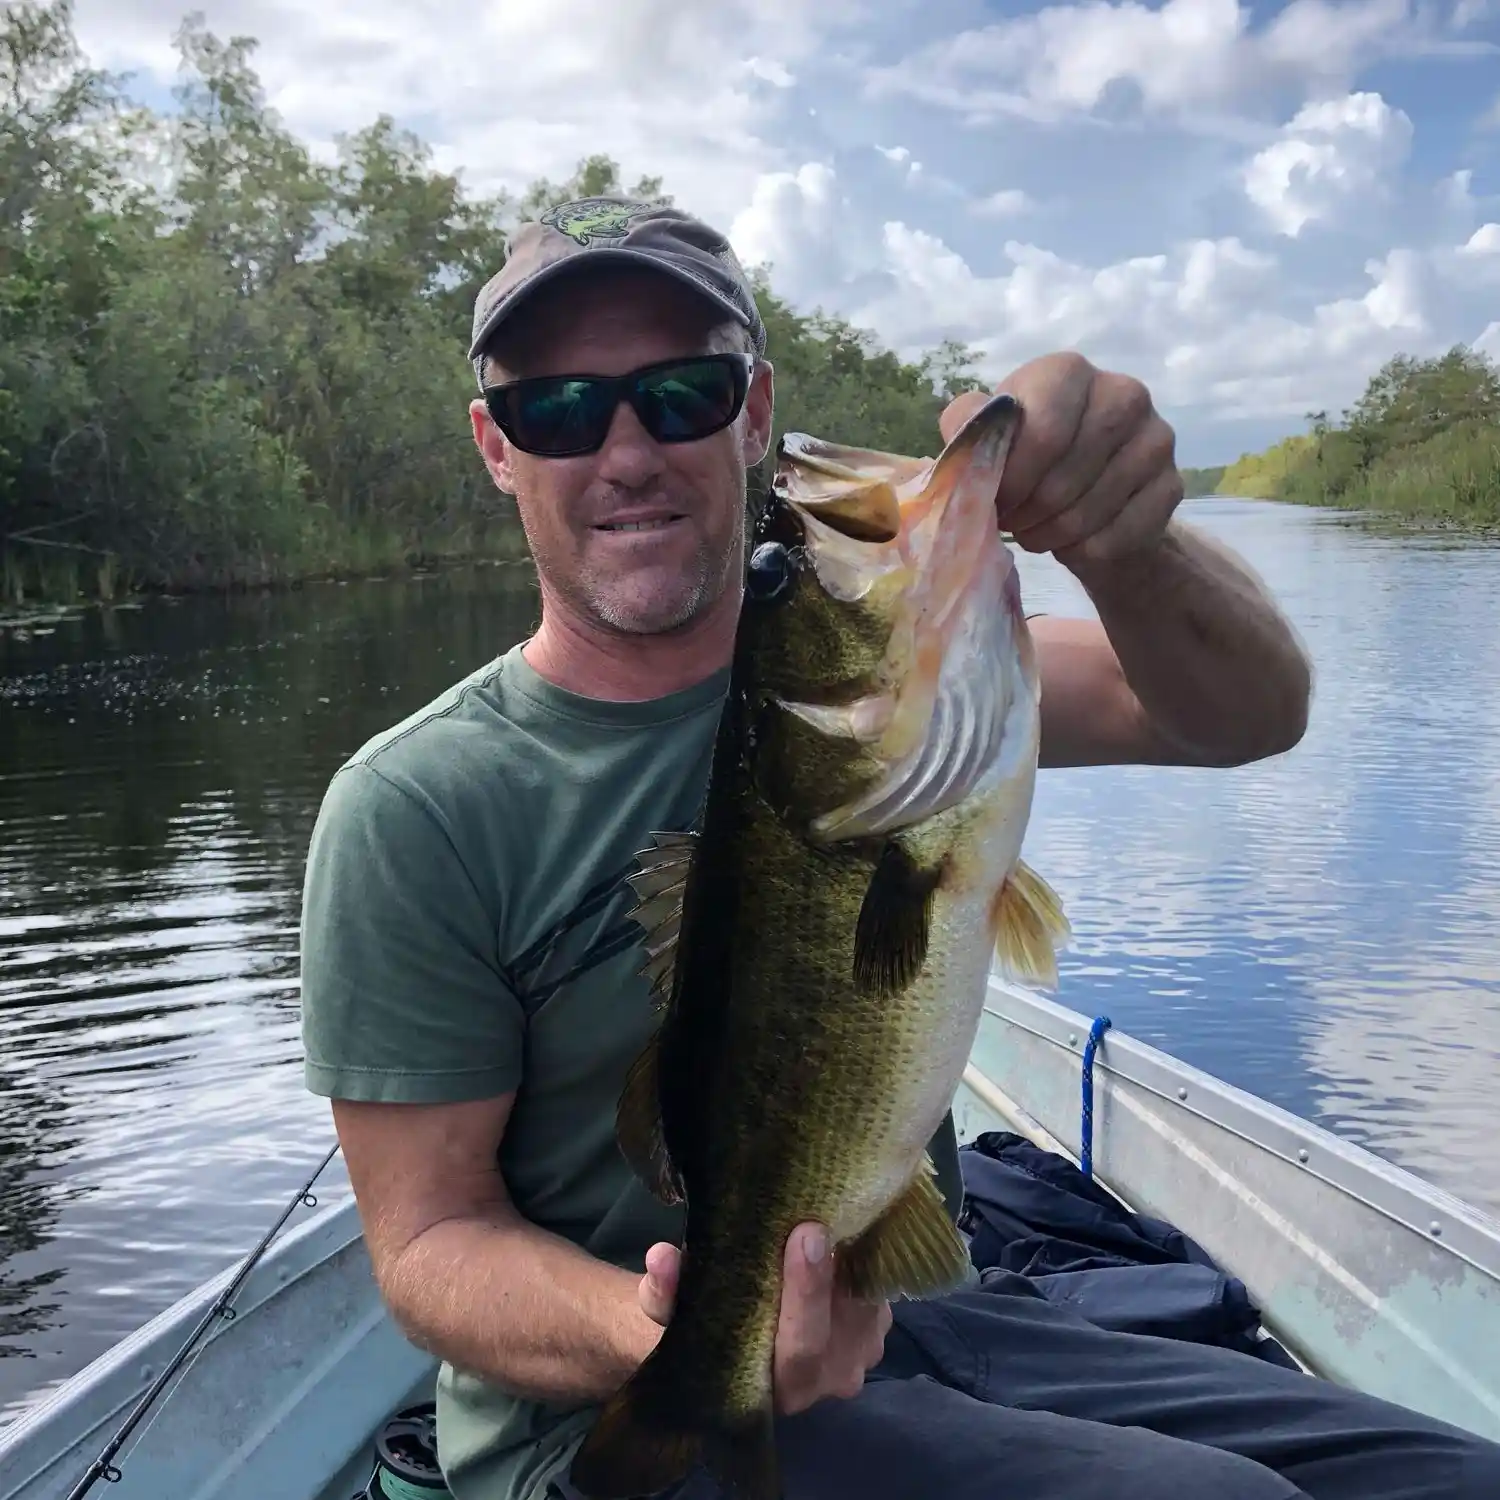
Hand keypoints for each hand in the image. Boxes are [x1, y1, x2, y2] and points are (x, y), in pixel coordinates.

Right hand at [638, 1223, 890, 1414]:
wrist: (734, 1339)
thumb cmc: (703, 1319)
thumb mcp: (675, 1308)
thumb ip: (666, 1291)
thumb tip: (662, 1258)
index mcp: (776, 1390)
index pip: (802, 1350)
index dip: (806, 1294)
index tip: (804, 1234)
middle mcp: (825, 1382)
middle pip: (846, 1326)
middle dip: (838, 1269)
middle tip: (820, 1213)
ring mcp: (859, 1356)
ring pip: (870, 1304)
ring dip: (856, 1256)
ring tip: (834, 1204)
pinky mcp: (877, 1327)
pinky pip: (881, 1288)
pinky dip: (867, 1252)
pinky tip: (849, 1217)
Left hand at [939, 352, 1183, 574]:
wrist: (1086, 498)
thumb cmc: (1029, 461)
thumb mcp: (991, 438)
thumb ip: (971, 427)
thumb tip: (969, 434)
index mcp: (1068, 372)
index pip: (1045, 431)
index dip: (1015, 478)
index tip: (998, 500)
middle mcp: (1123, 393)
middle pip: (1067, 475)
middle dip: (1030, 511)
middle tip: (1013, 523)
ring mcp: (1156, 438)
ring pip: (1093, 508)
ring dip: (1054, 533)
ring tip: (1036, 532)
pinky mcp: (1172, 484)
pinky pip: (1123, 532)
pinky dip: (1089, 549)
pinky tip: (1073, 543)